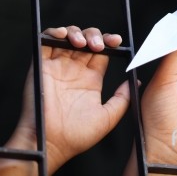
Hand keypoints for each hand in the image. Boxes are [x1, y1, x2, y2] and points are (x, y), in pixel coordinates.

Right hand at [0, 26, 129, 174]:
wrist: (51, 143)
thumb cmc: (78, 135)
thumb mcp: (108, 116)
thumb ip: (123, 98)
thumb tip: (136, 81)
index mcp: (91, 79)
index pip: (102, 53)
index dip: (109, 42)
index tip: (117, 41)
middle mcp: (75, 71)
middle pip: (87, 41)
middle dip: (95, 36)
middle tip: (99, 45)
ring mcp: (58, 67)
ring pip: (68, 38)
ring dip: (77, 33)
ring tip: (82, 43)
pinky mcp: (41, 65)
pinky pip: (45, 42)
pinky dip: (53, 33)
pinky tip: (63, 36)